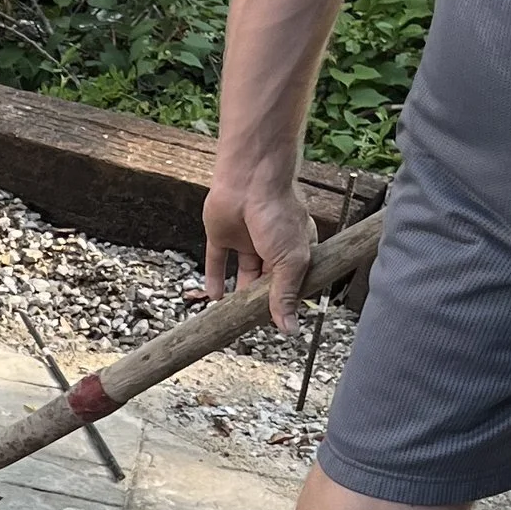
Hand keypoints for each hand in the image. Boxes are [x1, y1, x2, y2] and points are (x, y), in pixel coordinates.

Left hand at [201, 163, 317, 332]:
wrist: (250, 180)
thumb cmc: (279, 214)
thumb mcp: (290, 260)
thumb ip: (285, 295)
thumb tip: (288, 329)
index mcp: (296, 250)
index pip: (293, 282)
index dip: (288, 301)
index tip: (281, 323)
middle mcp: (272, 246)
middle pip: (267, 281)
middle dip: (262, 301)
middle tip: (255, 325)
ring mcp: (247, 240)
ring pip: (244, 273)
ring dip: (240, 294)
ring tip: (235, 317)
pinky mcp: (222, 235)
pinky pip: (217, 261)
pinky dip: (215, 278)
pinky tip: (214, 298)